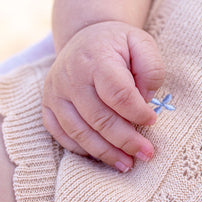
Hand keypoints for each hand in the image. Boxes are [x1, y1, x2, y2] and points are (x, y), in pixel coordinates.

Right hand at [42, 21, 164, 171]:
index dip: (137, 112)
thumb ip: (151, 69)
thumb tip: (145, 101)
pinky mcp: (48, 105)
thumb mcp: (142, 43)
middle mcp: (71, 77)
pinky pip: (61, 135)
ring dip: (105, 152)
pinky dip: (82, 149)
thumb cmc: (118, 44)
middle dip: (126, 141)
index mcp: (96, 59)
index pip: (117, 93)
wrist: (86, 37)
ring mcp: (55, 93)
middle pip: (99, 118)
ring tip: (128, 164)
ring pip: (79, 132)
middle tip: (146, 153)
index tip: (153, 121)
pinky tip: (102, 155)